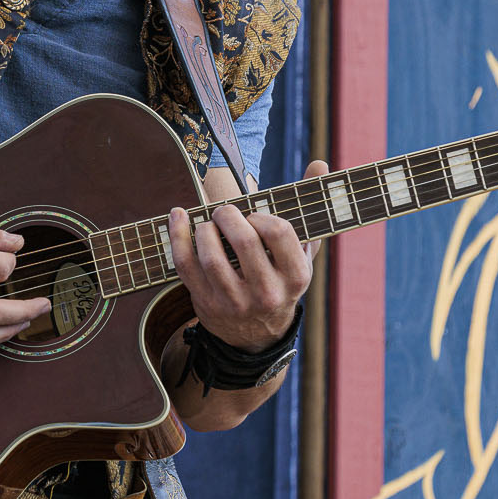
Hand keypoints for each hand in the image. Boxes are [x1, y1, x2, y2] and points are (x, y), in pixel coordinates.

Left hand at [166, 159, 325, 349]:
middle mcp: (267, 293)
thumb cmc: (280, 279)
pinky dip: (177, 236)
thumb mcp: (302, 253)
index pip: (279, 233)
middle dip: (229, 215)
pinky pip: (185, 265)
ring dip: (204, 228)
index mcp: (296, 277)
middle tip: (225, 211)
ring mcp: (234, 302)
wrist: (257, 335)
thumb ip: (310, 208)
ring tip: (208, 222)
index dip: (262, 215)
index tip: (254, 216)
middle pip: (244, 242)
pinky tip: (178, 216)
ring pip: (212, 257)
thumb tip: (320, 163)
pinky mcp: (205, 303)